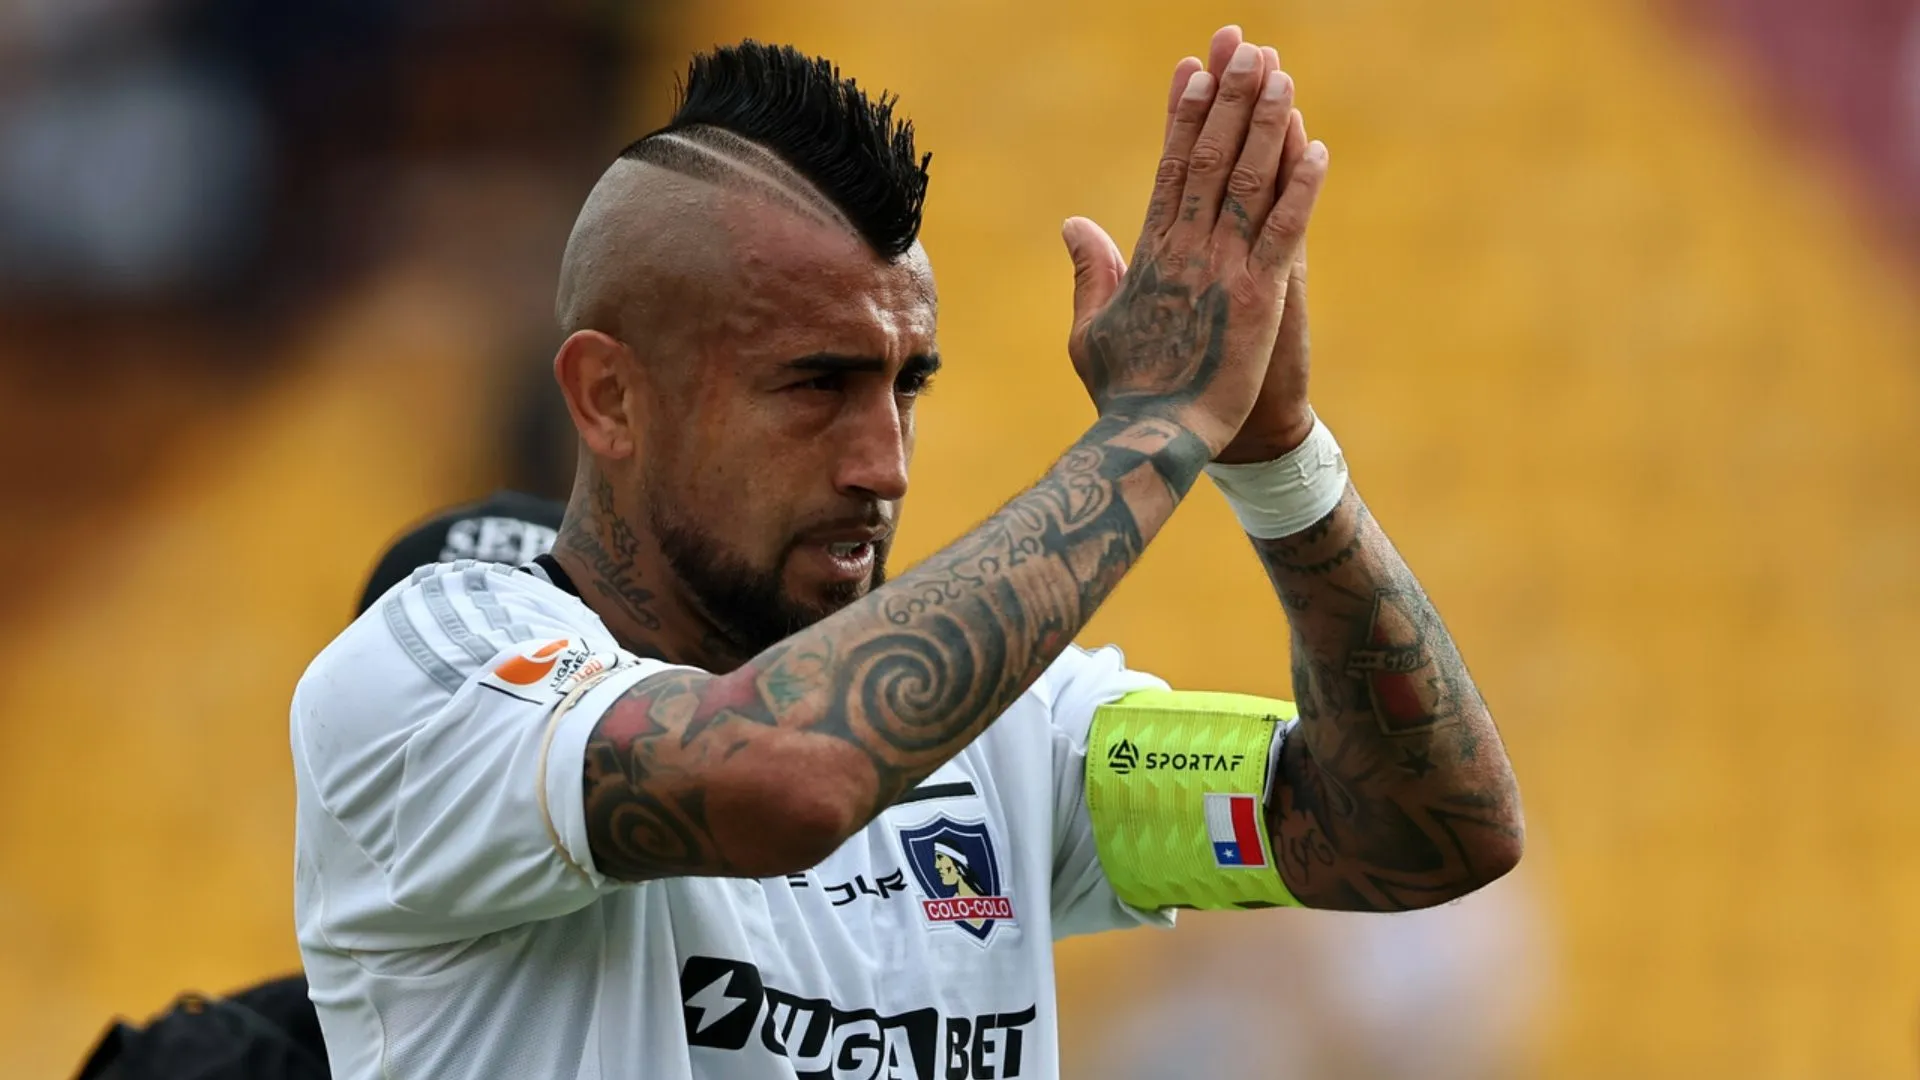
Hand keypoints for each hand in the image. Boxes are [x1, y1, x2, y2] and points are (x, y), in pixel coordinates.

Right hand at [1067, 27, 1325, 459]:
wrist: (1151, 442)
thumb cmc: (1121, 394)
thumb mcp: (1089, 328)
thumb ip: (1088, 271)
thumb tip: (1074, 224)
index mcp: (1149, 254)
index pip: (1170, 167)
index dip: (1185, 114)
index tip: (1194, 68)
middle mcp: (1186, 250)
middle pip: (1212, 157)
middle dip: (1229, 97)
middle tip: (1244, 46)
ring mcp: (1224, 270)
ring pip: (1249, 181)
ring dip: (1266, 124)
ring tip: (1279, 74)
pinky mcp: (1259, 297)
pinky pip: (1286, 231)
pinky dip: (1301, 189)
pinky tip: (1317, 149)